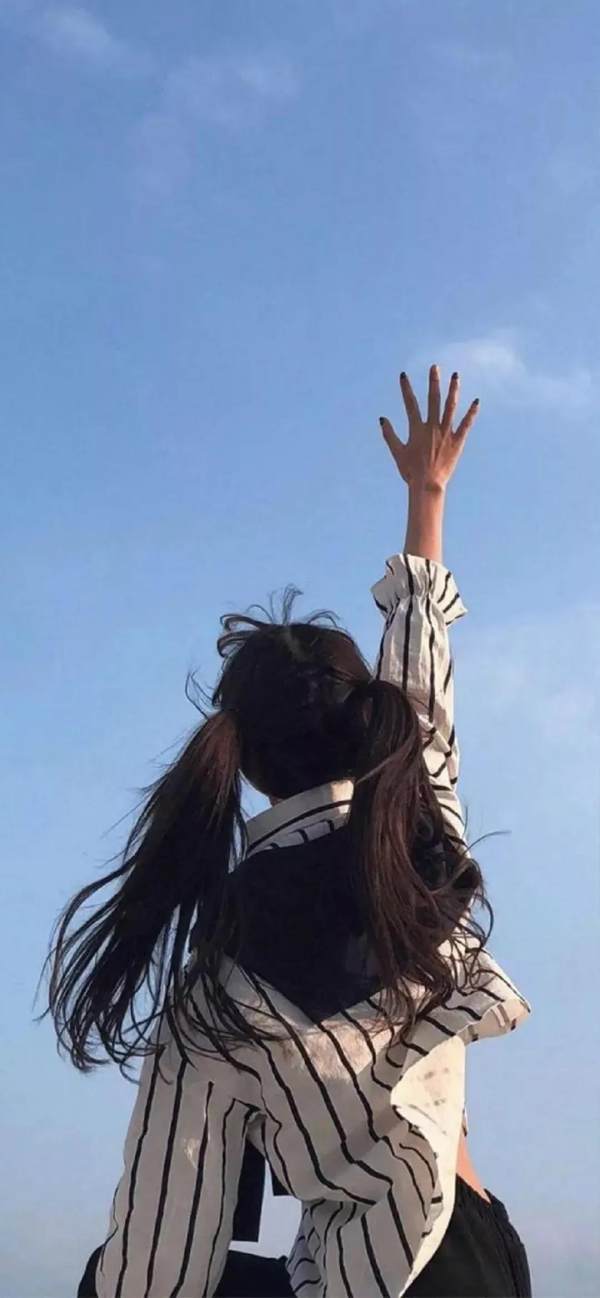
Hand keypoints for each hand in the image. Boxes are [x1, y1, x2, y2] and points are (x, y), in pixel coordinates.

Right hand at [379, 365, 478, 490]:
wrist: (427, 485)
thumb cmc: (410, 471)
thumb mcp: (397, 453)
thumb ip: (389, 435)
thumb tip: (382, 419)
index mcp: (417, 429)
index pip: (410, 404)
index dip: (406, 388)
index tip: (403, 375)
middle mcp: (432, 427)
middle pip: (433, 399)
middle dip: (433, 382)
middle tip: (435, 367)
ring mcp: (446, 433)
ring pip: (450, 407)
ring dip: (453, 390)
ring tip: (455, 376)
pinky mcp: (457, 441)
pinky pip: (466, 424)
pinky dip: (471, 413)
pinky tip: (476, 401)